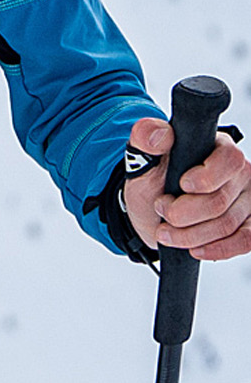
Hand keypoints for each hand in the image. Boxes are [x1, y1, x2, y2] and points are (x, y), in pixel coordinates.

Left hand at [123, 118, 250, 261]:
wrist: (153, 209)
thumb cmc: (153, 180)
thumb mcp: (143, 158)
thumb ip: (145, 139)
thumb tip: (158, 134)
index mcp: (218, 147)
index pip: (229, 160)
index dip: (204, 178)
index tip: (181, 185)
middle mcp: (238, 173)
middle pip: (220, 200)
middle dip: (183, 213)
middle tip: (162, 209)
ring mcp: (245, 200)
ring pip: (226, 225)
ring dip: (190, 235)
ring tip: (166, 231)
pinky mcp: (247, 225)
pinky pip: (244, 241)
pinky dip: (217, 249)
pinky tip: (195, 249)